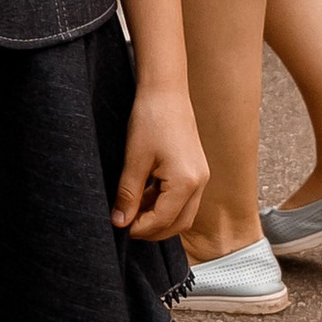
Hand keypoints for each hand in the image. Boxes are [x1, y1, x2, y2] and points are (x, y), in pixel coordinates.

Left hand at [112, 84, 206, 244]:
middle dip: (153, 230)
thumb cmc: (150, 120)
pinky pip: (183, 198)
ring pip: (182, 213)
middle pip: (178, 223)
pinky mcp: (196, 170)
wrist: (166, 91)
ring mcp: (201, 177)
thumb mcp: (134, 160)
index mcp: (186, 182)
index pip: (163, 220)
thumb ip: (128, 195)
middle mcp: (200, 183)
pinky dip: (164, 204)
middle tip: (127, 227)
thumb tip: (120, 222)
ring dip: (159, 217)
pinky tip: (144, 197)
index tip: (120, 228)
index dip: (140, 229)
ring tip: (132, 211)